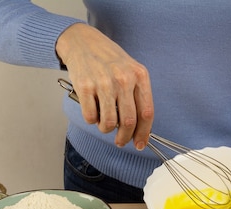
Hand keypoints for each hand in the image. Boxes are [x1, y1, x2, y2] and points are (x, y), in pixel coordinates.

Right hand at [56, 23, 153, 149]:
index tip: (139, 144)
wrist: (83, 42)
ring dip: (106, 129)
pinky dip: (92, 120)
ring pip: (109, 123)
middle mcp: (123, 79)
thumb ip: (137, 96)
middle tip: (120, 141)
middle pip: (129, 121)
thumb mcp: (131, 71)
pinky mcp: (85, 87)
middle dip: (124, 138)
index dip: (144, 133)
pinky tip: (92, 110)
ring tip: (104, 122)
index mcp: (139, 75)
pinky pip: (90, 117)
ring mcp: (103, 83)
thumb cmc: (109, 60)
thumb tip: (139, 128)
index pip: (147, 113)